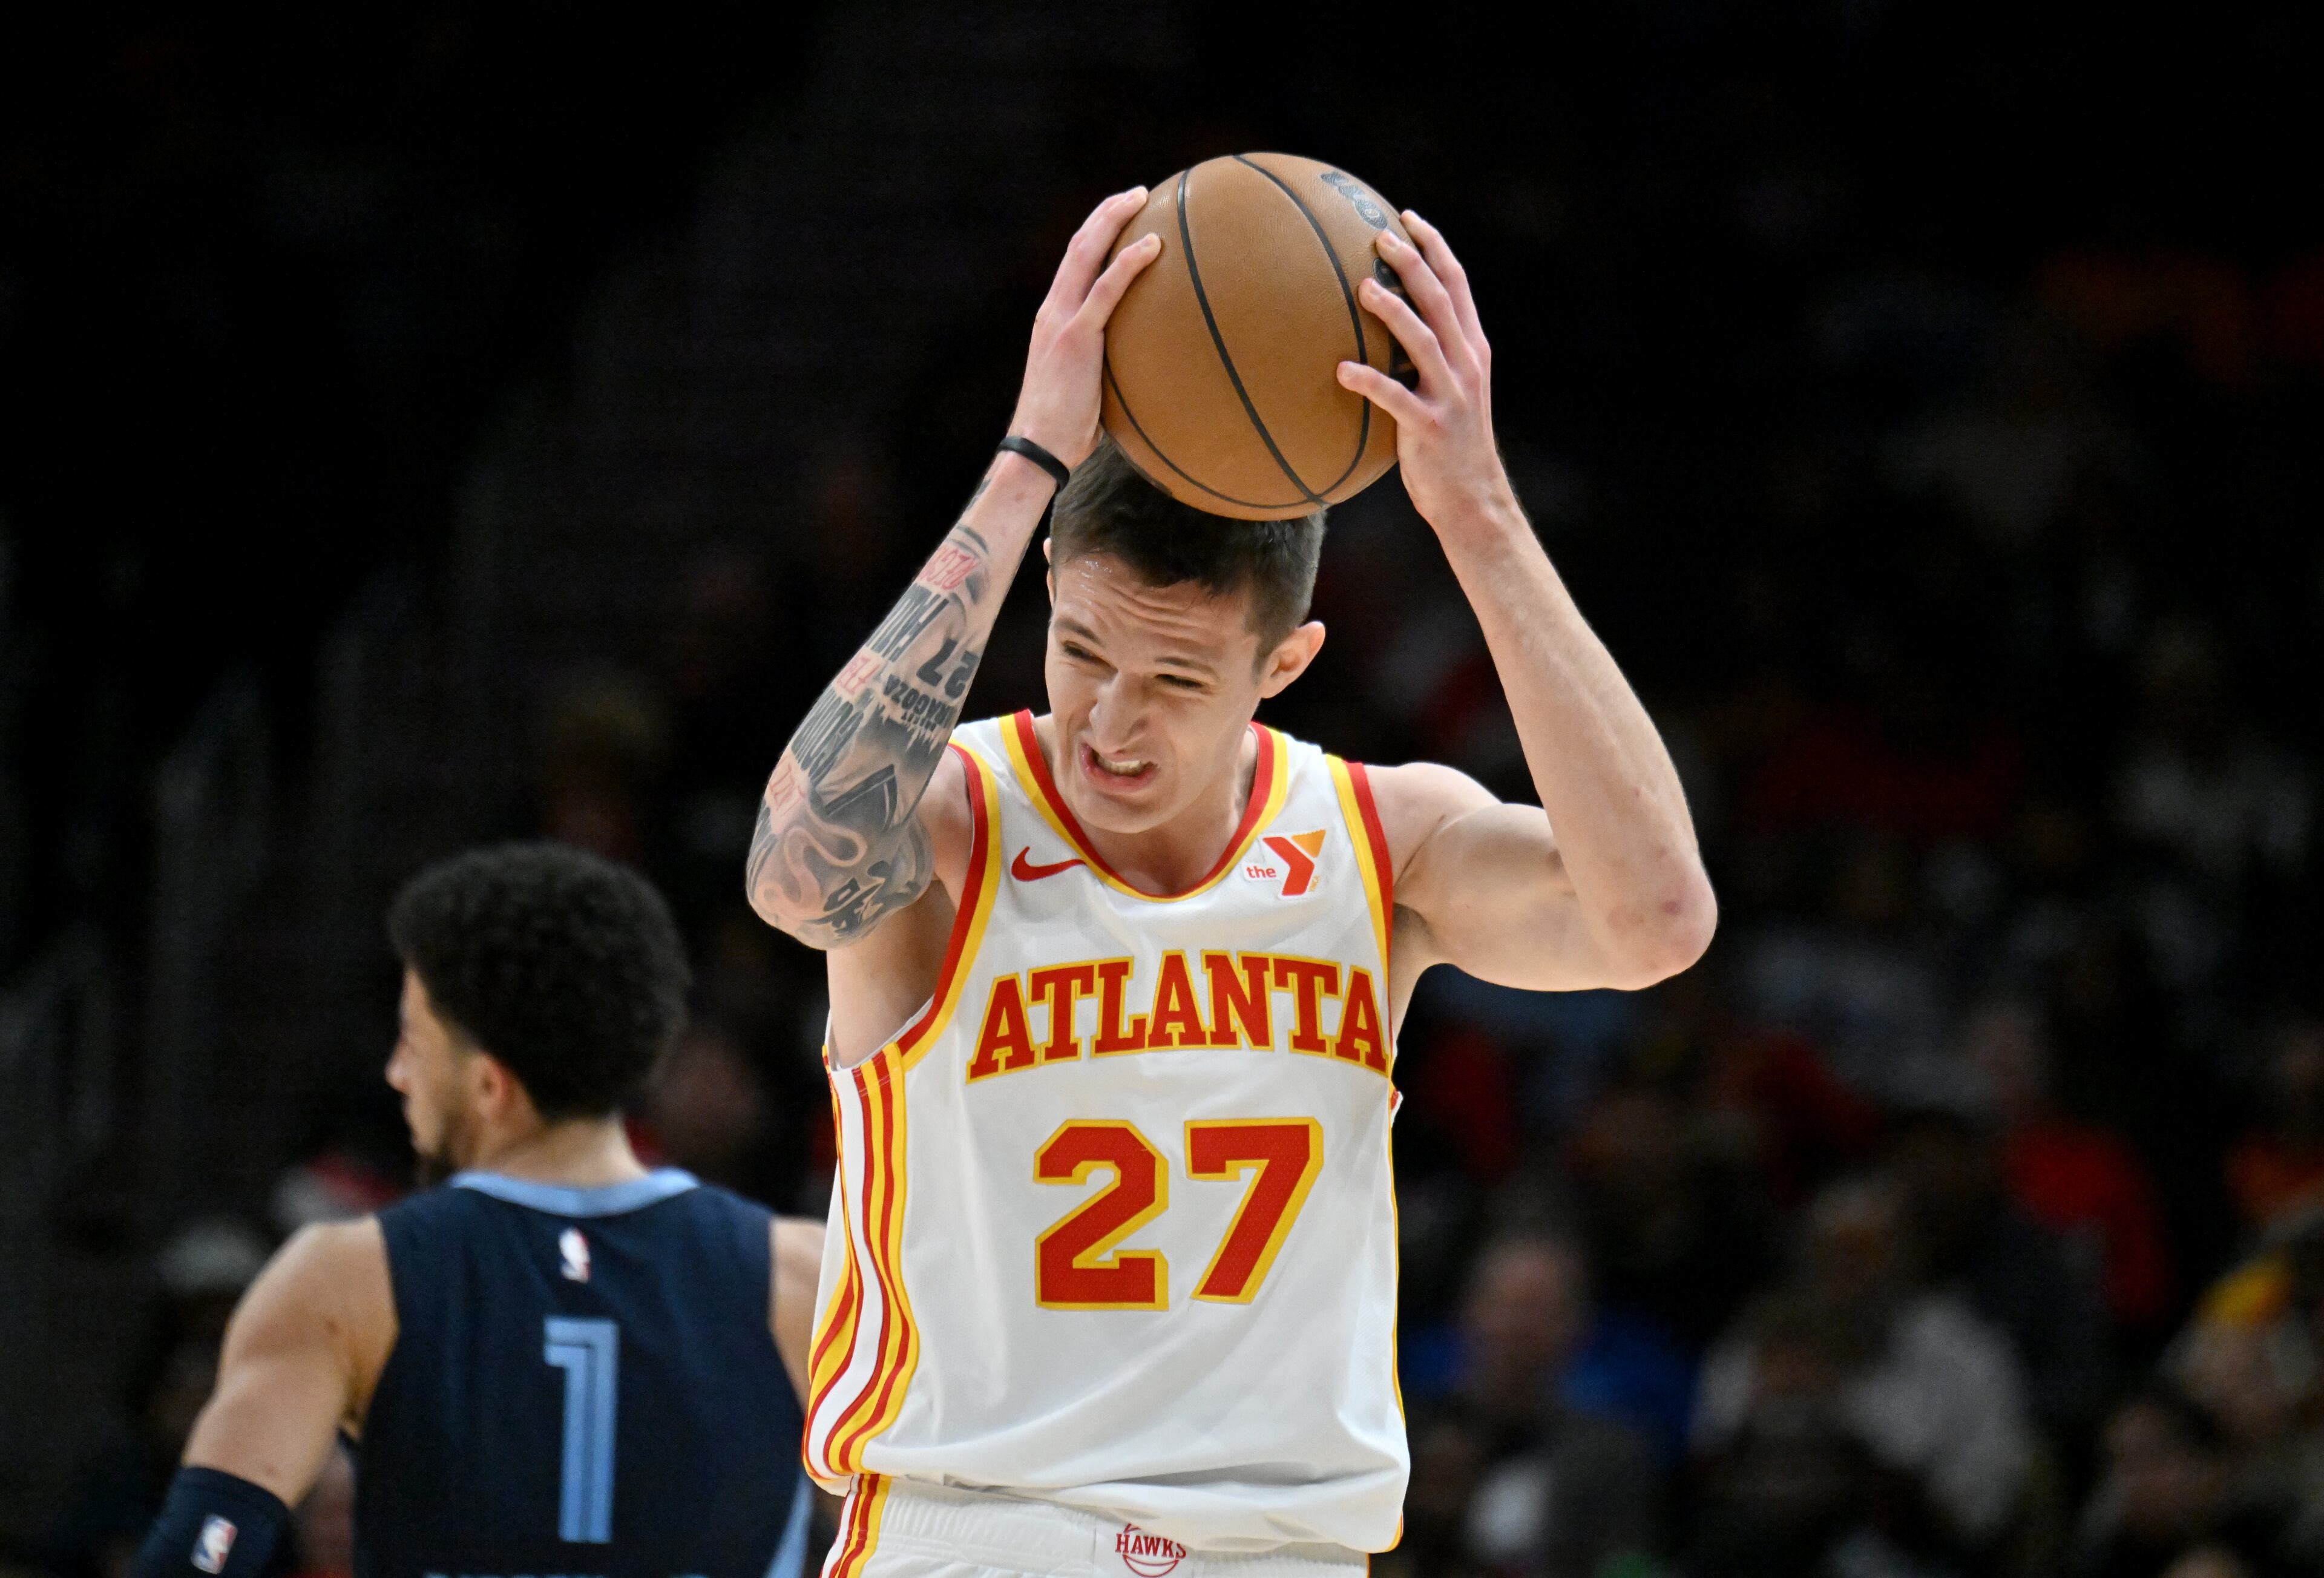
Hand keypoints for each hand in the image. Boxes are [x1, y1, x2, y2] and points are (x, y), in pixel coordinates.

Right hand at [1008, 188, 1161, 468]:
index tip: (1120, 214)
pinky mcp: (1077, 337)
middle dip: (1107, 213)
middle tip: (1137, 194)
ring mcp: (1062, 320)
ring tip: (1144, 200)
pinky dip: (1129, 263)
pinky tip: (1154, 246)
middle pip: (1078, 245)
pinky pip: (1107, 290)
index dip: (1095, 232)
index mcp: (1052, 318)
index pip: (1072, 262)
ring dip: (1115, 220)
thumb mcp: (1084, 385)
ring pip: (1087, 254)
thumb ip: (1104, 365)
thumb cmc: (1065, 428)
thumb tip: (1139, 369)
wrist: (1039, 447)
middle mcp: (1052, 310)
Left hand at [1338, 215, 1517, 536]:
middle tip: (1379, 236)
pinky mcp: (1429, 427)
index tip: (1408, 218)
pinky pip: (1395, 397)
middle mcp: (1467, 363)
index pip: (1458, 284)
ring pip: (1424, 339)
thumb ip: (1430, 355)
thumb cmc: (1449, 443)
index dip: (1435, 246)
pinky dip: (1369, 381)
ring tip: (1363, 288)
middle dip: (1413, 262)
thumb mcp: (1450, 390)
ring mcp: (1451, 395)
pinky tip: (1341, 370)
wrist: (1472, 498)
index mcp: (1473, 348)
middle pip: (1442, 299)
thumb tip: (1385, 323)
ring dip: (1393, 310)